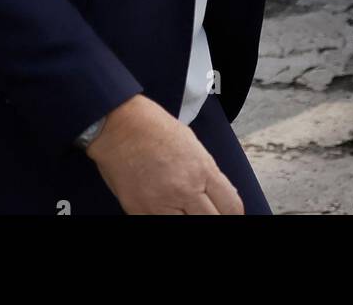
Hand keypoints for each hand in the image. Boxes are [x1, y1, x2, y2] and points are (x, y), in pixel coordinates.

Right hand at [85, 94, 244, 214]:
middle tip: (208, 214)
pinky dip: (167, 220)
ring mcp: (162, 204)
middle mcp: (185, 189)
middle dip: (214, 218)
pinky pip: (161, 226)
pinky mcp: (140, 212)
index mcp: (202, 168)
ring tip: (186, 211)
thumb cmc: (154, 127)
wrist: (118, 124)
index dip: (234, 214)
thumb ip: (206, 172)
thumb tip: (219, 196)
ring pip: (188, 228)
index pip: (232, 206)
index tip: (230, 215)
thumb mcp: (191, 144)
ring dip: (190, 220)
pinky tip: (167, 211)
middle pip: (213, 222)